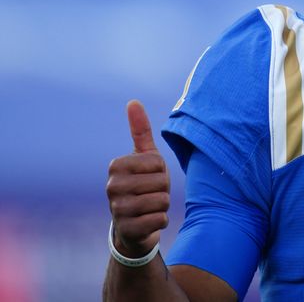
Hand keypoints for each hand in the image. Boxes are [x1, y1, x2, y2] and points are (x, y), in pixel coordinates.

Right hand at [106, 100, 169, 256]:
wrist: (133, 226)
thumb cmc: (142, 184)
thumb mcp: (144, 157)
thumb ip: (140, 130)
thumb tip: (133, 101)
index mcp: (116, 166)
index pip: (158, 162)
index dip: (161, 170)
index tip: (150, 177)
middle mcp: (112, 187)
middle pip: (161, 182)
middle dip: (163, 189)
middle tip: (151, 194)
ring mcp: (117, 210)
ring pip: (162, 201)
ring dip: (163, 205)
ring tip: (150, 207)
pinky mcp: (128, 230)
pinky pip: (161, 219)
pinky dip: (162, 221)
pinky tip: (149, 221)